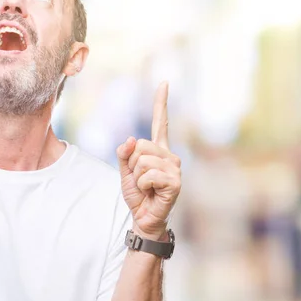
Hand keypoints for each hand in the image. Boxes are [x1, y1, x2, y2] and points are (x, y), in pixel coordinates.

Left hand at [117, 82, 181, 239]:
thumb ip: (124, 154)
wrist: (143, 218)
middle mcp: (170, 155)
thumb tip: (130, 139)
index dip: (161, 103)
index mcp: (158, 150)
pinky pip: (148, 175)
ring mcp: (175, 168)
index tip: (164, 82)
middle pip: (139, 145)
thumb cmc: (138, 195)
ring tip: (146, 187)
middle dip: (132, 164)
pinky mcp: (175, 181)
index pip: (161, 123)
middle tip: (140, 180)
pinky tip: (152, 192)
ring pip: (142, 161)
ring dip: (137, 177)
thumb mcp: (125, 171)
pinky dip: (143, 185)